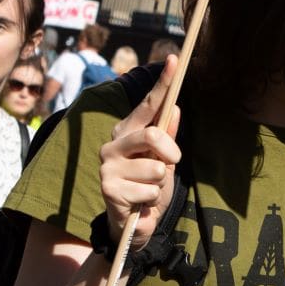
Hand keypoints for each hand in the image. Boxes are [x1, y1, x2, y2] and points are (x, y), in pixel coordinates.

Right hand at [97, 56, 181, 248]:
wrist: (135, 226)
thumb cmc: (149, 187)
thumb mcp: (164, 160)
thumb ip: (168, 136)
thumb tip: (176, 108)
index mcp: (128, 131)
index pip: (148, 104)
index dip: (162, 83)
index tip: (173, 59)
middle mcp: (113, 144)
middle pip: (152, 135)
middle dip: (170, 152)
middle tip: (171, 164)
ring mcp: (108, 166)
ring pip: (155, 168)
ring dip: (160, 183)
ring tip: (148, 189)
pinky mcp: (109, 189)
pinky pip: (149, 190)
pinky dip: (152, 200)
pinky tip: (140, 203)